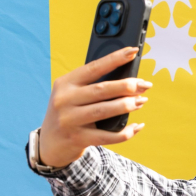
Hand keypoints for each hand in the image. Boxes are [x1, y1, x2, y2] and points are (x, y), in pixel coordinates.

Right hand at [39, 47, 151, 167]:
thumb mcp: (72, 95)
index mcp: (65, 83)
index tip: (133, 51)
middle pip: (102, 89)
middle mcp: (65, 100)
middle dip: (127, 86)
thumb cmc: (69, 112)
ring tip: (142, 101)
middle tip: (145, 85)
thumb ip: (93, 86)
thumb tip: (129, 81)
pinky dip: (126, 132)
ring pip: (104, 111)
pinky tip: (137, 126)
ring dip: (127, 105)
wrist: (50, 143)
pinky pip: (107, 136)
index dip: (115, 58)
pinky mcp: (78, 138)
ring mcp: (70, 120)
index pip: (94, 68)